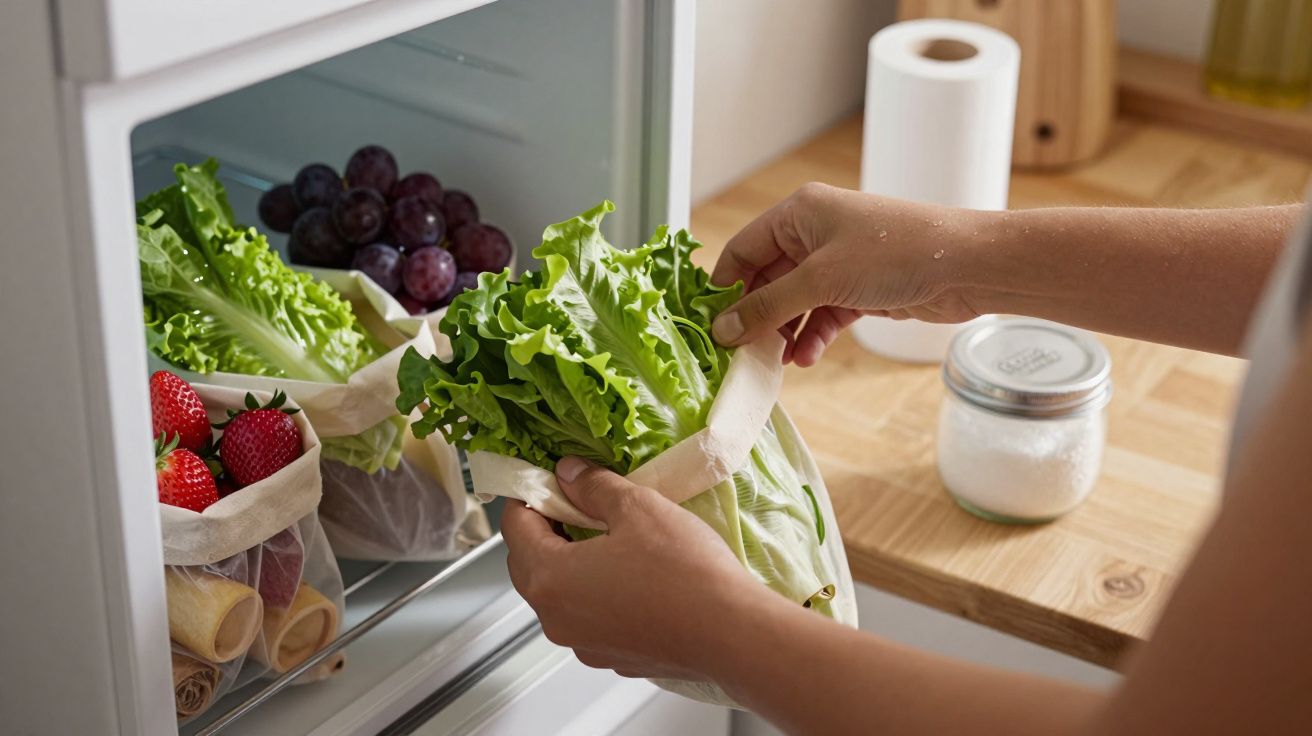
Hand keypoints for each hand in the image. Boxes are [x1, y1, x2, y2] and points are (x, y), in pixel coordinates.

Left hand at [501, 456, 775, 679]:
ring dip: (575, 562)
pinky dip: (599, 593)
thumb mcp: (636, 507)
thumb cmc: (685, 573)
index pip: (513, 527)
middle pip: (530, 563)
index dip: (530, 495)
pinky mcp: (612, 657)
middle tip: (582, 502)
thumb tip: (570, 473)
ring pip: (561, 593)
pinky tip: (634, 575)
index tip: (551, 480)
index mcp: (549, 579)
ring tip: (613, 537)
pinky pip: (590, 617)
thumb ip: (593, 486)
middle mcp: (556, 619)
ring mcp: (582, 644)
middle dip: (549, 529)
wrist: (733, 634)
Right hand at [711, 182, 987, 365]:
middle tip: (740, 353)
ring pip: (793, 301)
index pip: (742, 250)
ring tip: (774, 363)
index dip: (724, 288)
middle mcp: (815, 233)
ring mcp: (838, 262)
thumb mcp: (821, 281)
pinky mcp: (860, 288)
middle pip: (765, 279)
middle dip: (755, 316)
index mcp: (798, 212)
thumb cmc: (897, 253)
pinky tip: (806, 359)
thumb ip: (768, 306)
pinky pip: (821, 315)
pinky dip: (812, 336)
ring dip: (783, 332)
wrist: (967, 266)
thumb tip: (723, 329)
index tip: (710, 327)